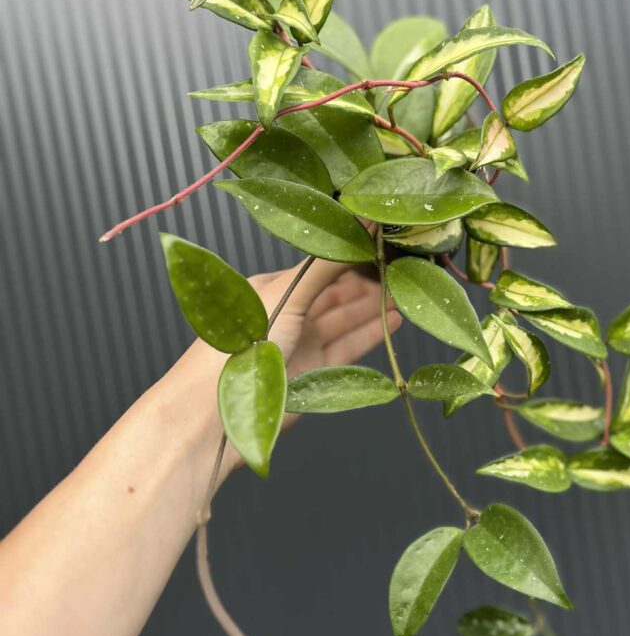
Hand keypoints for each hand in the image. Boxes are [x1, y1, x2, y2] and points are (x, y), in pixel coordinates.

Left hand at [159, 256, 401, 476]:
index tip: (381, 242)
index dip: (350, 253)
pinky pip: (349, 348)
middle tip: (401, 267)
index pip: (320, 265)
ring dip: (374, 307)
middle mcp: (288, 314)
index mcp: (273, 288)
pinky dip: (372, 334)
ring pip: (346, 320)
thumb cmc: (241, 344)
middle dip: (367, 281)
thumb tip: (357, 225)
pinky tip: (393, 320)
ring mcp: (302, 344)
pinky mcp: (314, 373)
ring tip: (405, 292)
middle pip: (336, 293)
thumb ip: (326, 264)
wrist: (217, 410)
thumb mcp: (287, 294)